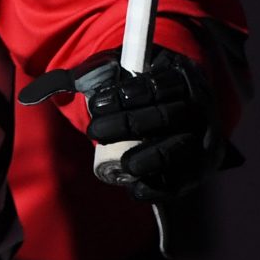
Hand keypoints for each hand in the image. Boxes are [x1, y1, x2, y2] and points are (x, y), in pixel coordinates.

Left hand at [76, 50, 230, 203]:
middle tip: (95, 131)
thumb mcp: (127, 70)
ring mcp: (204, 138)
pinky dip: (159, 188)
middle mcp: (200, 106)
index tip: (96, 104)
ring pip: (179, 149)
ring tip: (124, 164)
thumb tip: (56, 86)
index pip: (158, 85)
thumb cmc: (146, 90)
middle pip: (167, 116)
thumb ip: (97, 73)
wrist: (181, 112)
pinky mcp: (201, 167)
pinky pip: (183, 180)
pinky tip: (136, 188)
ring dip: (149, 158)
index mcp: (183, 77)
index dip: (127, 95)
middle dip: (128, 125)